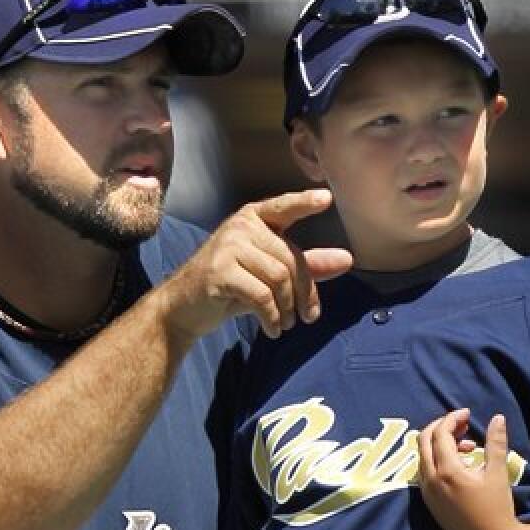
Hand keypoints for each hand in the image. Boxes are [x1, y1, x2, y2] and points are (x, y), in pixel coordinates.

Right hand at [159, 189, 352, 341]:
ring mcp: (228, 247)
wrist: (182, 309)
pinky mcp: (220, 272)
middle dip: (304, 292)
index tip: (326, 199)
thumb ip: (307, 266)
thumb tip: (347, 260)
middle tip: (308, 316)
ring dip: (288, 308)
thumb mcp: (269, 275)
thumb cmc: (228, 289)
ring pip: (278, 277)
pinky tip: (272, 330)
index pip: (283, 207)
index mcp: (252, 219)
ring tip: (286, 324)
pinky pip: (261, 296)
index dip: (304, 202)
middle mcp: (240, 227)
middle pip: (290, 257)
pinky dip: (272, 318)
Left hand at [417, 410, 517, 529]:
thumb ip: (495, 443)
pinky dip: (438, 460)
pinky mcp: (429, 501)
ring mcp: (427, 491)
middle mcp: (430, 479)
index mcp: (446, 471)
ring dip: (441, 444)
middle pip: (424, 441)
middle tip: (463, 424)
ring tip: (469, 447)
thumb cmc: (496, 507)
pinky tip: (461, 464)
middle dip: (442, 428)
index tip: (467, 413)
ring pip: (424, 456)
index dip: (452, 419)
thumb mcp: (497, 473)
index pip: (440, 434)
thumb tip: (497, 418)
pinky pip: (426, 471)